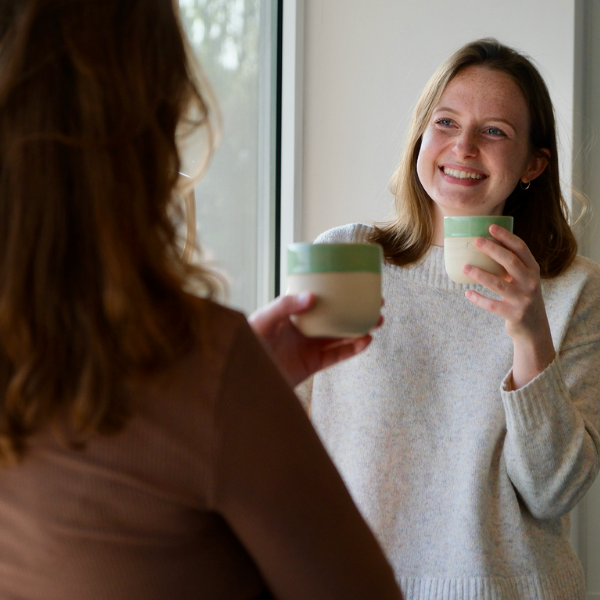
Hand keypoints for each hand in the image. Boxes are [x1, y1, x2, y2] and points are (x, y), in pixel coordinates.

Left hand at [249, 292, 381, 386]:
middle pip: (336, 315)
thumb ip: (284, 306)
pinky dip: (353, 349)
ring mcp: (309, 345)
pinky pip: (337, 355)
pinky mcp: (313, 364)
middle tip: (377, 303)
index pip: (318, 296)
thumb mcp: (263, 320)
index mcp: (292, 312)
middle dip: (356, 309)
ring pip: (341, 335)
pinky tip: (366, 340)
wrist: (246, 378)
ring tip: (377, 320)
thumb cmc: (248, 343)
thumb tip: (313, 297)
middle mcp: (304, 327)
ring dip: (360, 328)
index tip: (357, 282)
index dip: (337, 290)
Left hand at [462, 224, 554, 389]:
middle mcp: (531, 283)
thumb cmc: (523, 297)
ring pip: (499, 284)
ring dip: (480, 274)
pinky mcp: (514, 314)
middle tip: (476, 241)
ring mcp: (523, 299)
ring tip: (465, 267)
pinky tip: (467, 293)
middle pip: (511, 262)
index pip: (521, 249)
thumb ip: (511, 265)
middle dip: (492, 250)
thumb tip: (486, 244)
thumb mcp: (524, 279)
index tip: (491, 226)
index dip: (506, 237)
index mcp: (533, 270)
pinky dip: (479, 299)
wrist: (534, 328)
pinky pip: (492, 305)